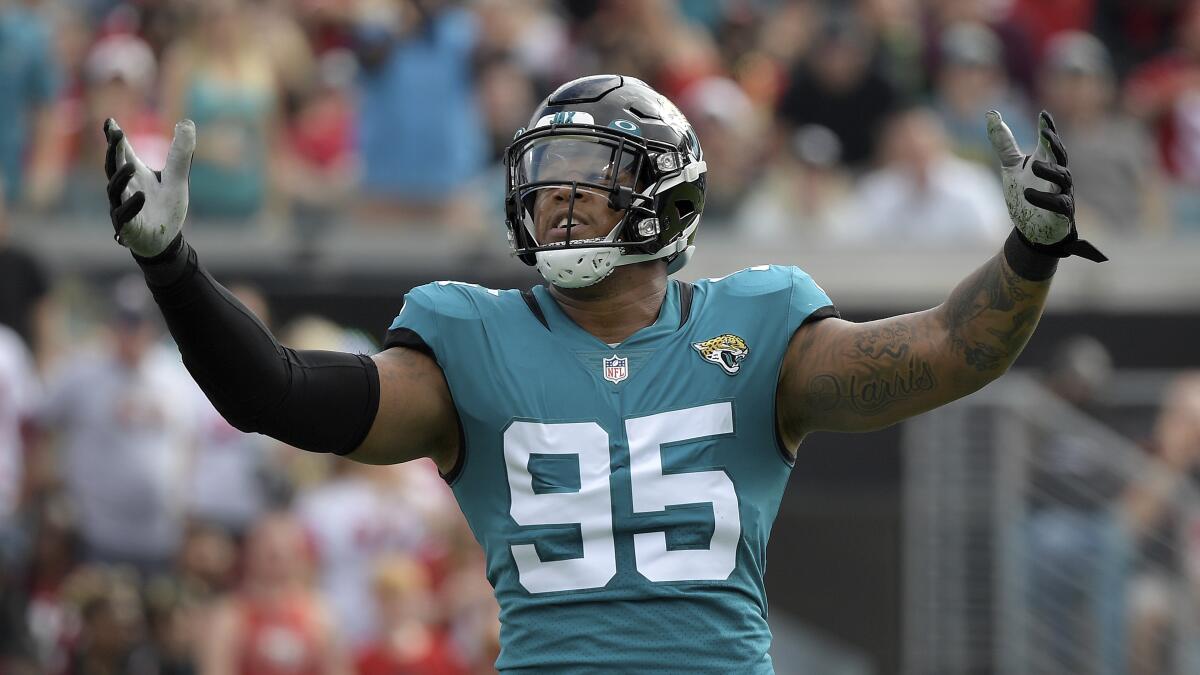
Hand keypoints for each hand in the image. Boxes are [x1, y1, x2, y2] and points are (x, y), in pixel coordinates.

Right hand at [103, 119, 195, 257]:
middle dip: (113, 150)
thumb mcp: (178, 177)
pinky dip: (131, 205)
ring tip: (130, 165)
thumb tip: (187, 122)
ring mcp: (121, 207)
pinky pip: (124, 215)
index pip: (122, 152)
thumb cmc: (166, 206)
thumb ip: (180, 153)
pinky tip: (141, 195)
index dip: (115, 138)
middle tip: (116, 133)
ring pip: (114, 190)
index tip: (111, 122)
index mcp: (134, 174)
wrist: (166, 240)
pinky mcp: (127, 226)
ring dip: (120, 177)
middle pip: (112, 166)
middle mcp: (123, 188)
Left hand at [987, 110, 1105, 261]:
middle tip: (1044, 133)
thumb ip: (1004, 143)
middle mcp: (1057, 175)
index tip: (1043, 115)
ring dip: (1050, 170)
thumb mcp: (1011, 166)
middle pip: (1061, 156)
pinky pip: (1058, 203)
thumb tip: (991, 114)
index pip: (1049, 142)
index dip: (1047, 128)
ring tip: (1034, 165)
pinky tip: (1028, 194)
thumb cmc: (1025, 192)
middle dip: (1054, 144)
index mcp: (1046, 162)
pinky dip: (1044, 198)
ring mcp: (1062, 193)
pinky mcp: (1061, 213)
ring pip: (1063, 178)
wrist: (1031, 227)